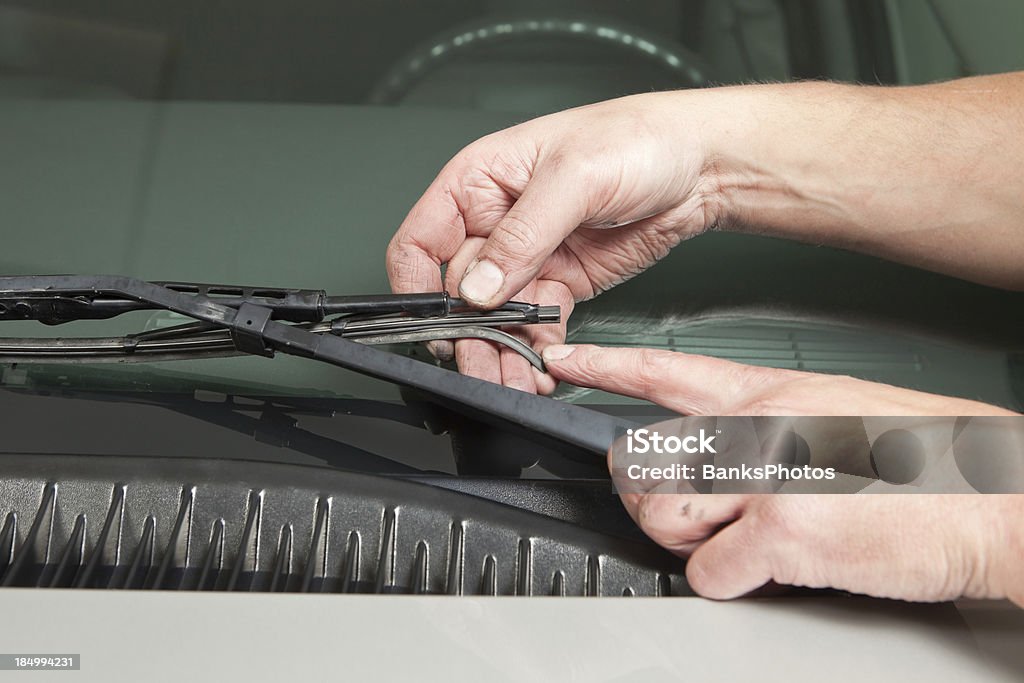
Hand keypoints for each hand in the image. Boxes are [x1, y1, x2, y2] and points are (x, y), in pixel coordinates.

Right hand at [386, 93, 717, 393]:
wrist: (701, 165)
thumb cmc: (636, 139)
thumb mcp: (573, 177)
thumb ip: (522, 235)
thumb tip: (478, 287)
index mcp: (477, 183)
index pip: (421, 241)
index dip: (416, 286)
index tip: (433, 324)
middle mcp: (495, 223)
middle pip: (457, 292)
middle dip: (468, 334)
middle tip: (481, 366)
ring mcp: (527, 257)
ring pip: (495, 318)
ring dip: (500, 352)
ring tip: (512, 380)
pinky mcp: (560, 282)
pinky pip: (535, 325)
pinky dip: (536, 350)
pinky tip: (541, 368)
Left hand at [541, 344, 1023, 604]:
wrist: (1002, 501)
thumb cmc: (933, 461)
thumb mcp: (839, 414)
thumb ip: (771, 427)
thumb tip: (725, 455)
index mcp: (773, 392)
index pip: (666, 370)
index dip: (605, 366)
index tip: (564, 362)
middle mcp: (759, 427)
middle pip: (643, 459)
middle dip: (651, 496)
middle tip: (688, 511)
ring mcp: (767, 476)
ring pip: (660, 512)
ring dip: (685, 539)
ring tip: (733, 538)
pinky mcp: (783, 533)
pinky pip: (707, 571)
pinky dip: (727, 581)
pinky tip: (763, 568)